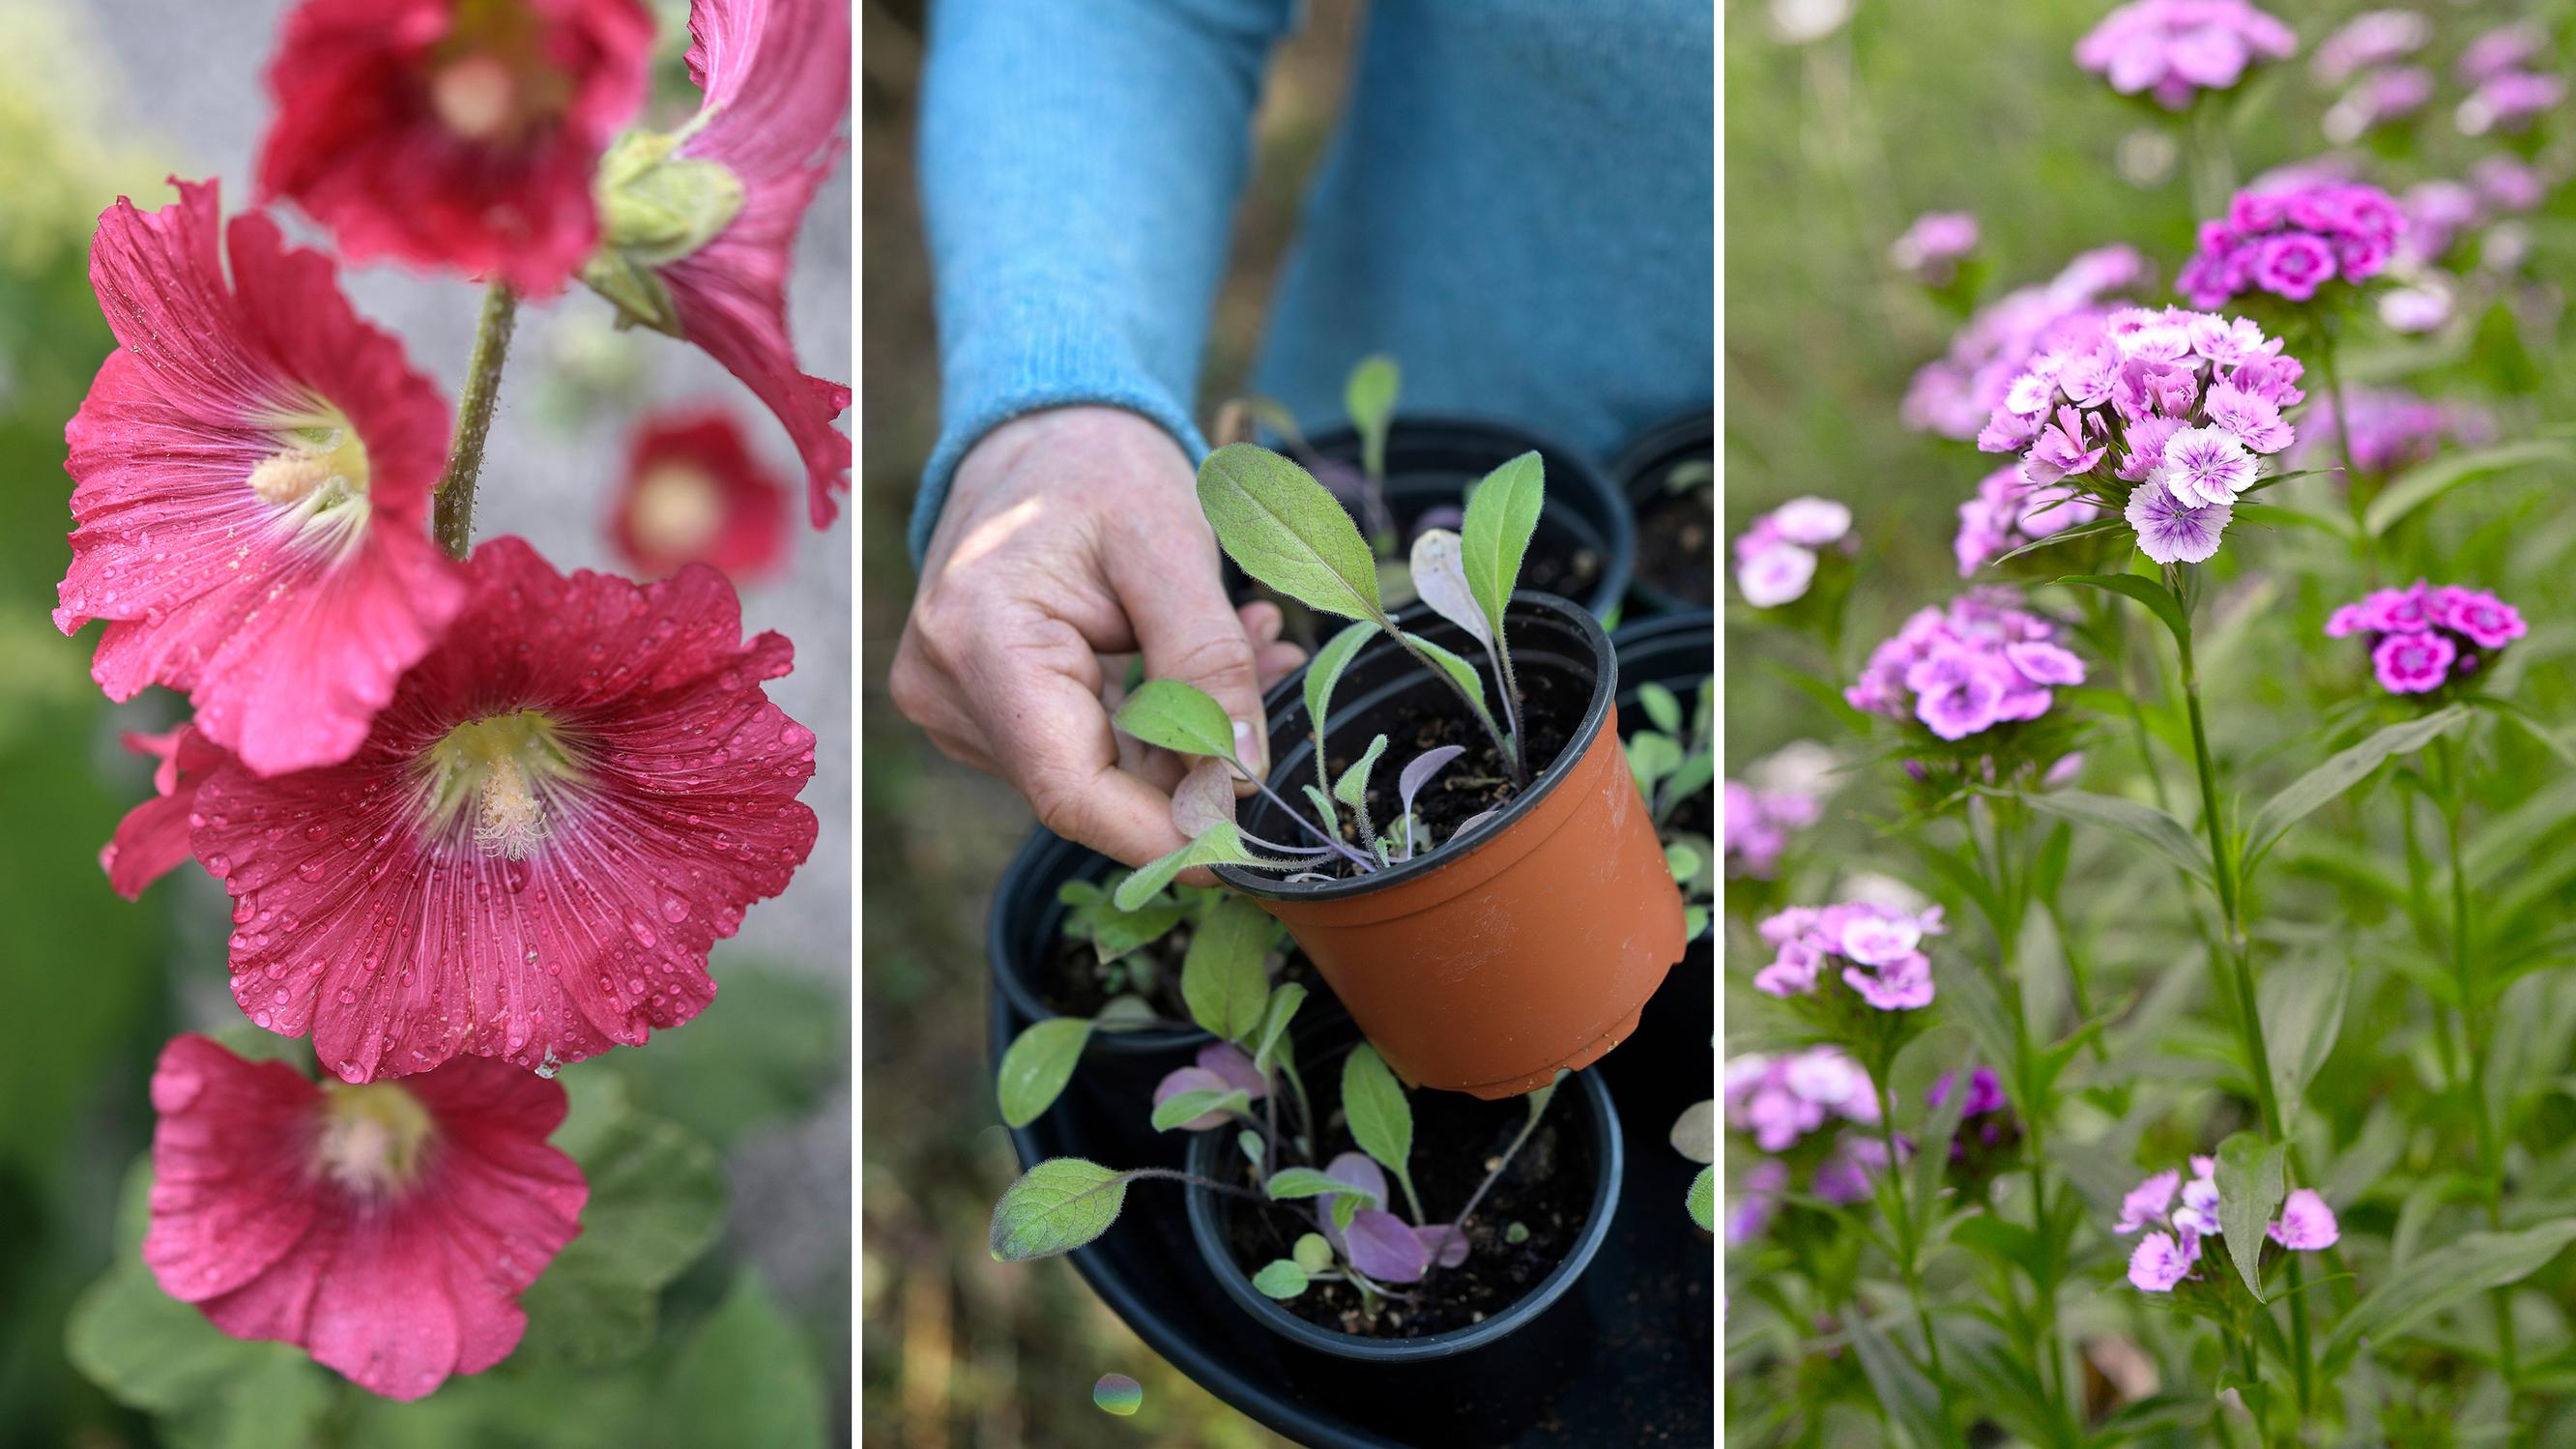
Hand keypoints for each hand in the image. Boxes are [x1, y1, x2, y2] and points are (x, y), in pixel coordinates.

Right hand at [891, 406, 1306, 866]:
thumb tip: (1242, 778)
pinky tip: (1203, 665)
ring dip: (1186, 732)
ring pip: (1095, 769)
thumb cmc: (1101, 469)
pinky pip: (1083, 745)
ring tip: (1255, 643)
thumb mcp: (1172, 545)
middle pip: (1088, 785)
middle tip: (1282, 678)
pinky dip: (1156, 719)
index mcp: (979, 639)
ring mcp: (954, 703)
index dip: (1163, 835)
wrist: (1042, 433)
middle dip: (1195, 764)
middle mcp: (945, 686)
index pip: (1071, 790)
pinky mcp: (978, 708)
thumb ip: (1209, 663)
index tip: (1248, 851)